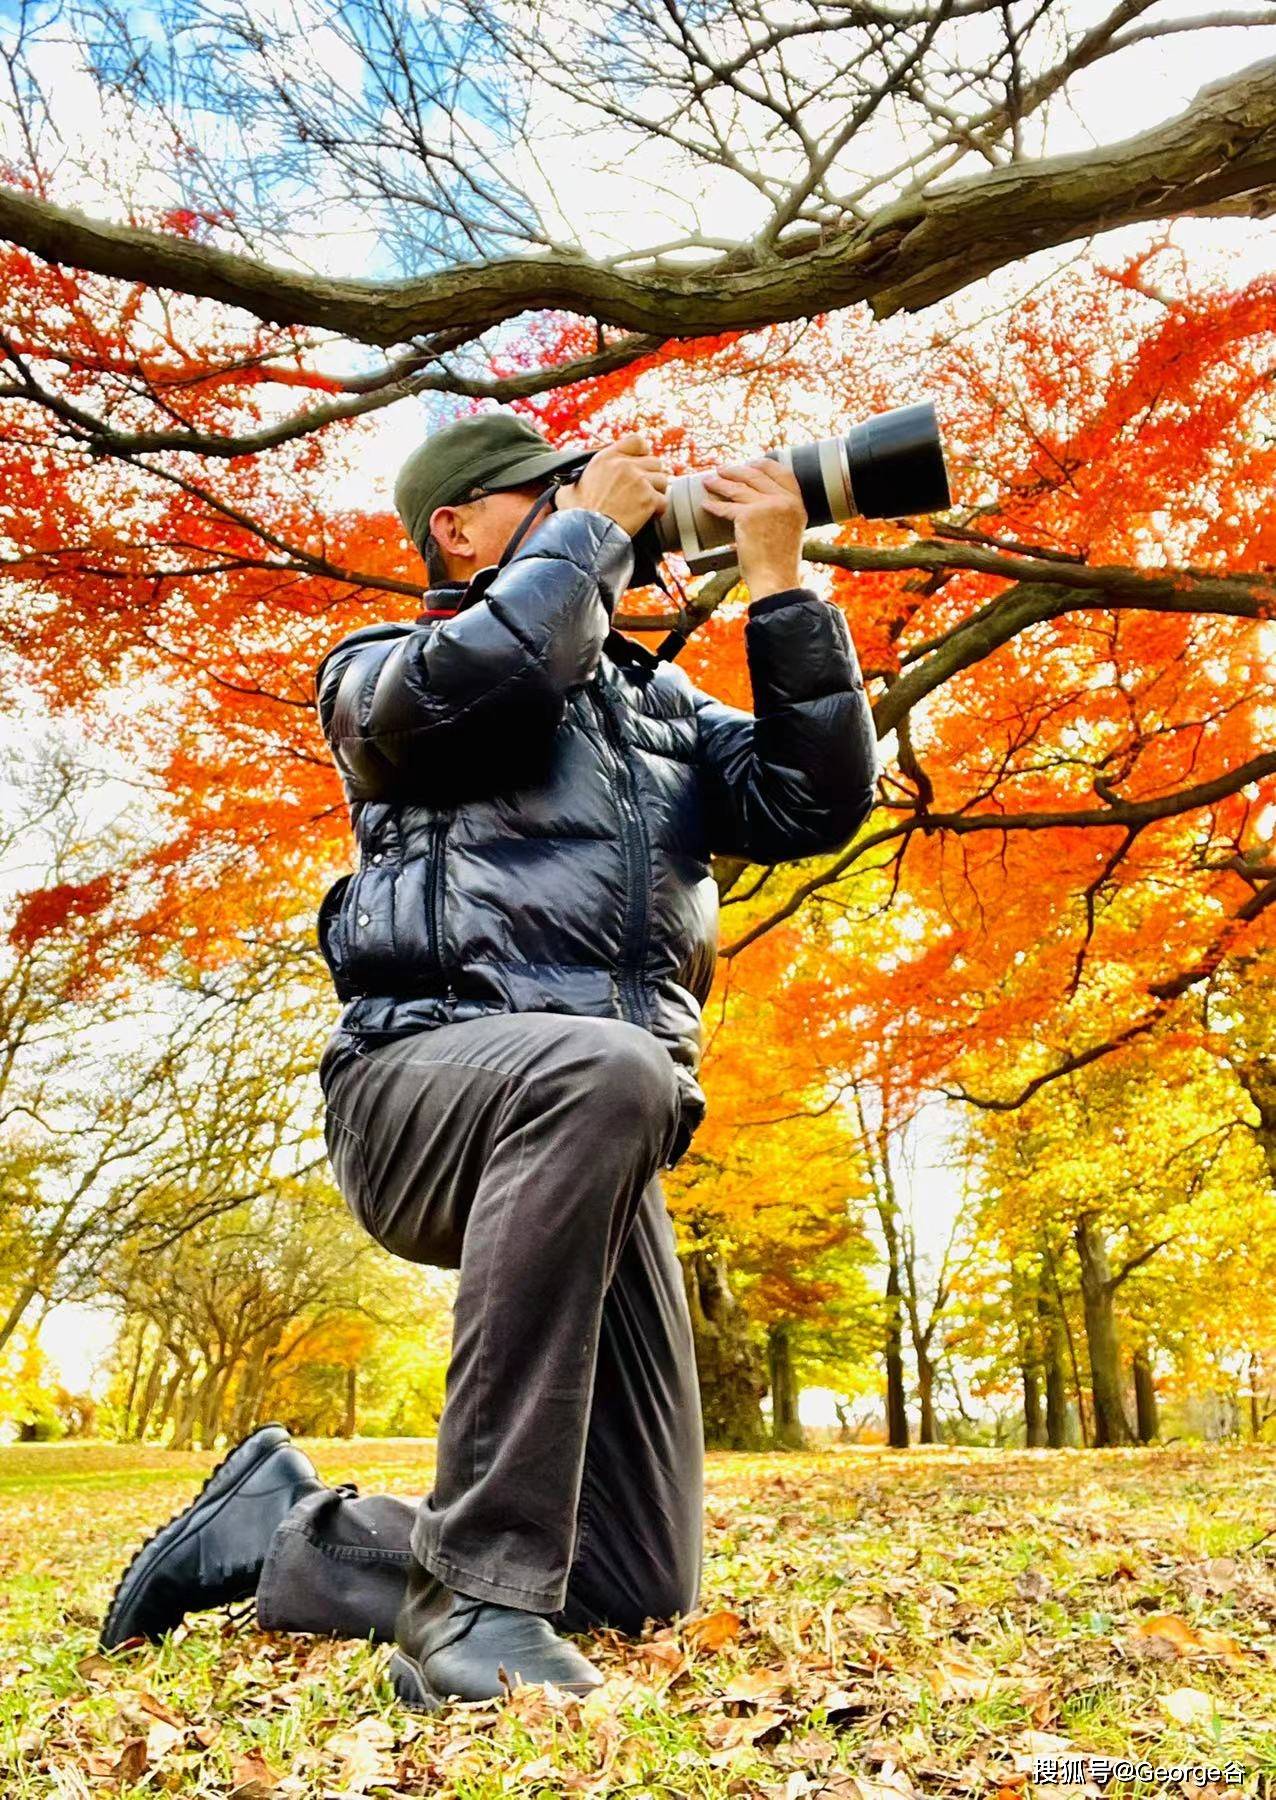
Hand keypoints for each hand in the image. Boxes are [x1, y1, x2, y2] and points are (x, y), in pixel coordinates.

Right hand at [553, 433, 669, 538]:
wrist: (585, 533)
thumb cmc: (575, 515)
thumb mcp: (569, 488)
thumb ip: (578, 479)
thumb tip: (571, 485)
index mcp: (607, 457)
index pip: (637, 441)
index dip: (643, 453)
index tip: (641, 464)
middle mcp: (625, 465)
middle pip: (655, 462)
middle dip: (651, 477)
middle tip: (643, 491)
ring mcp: (639, 481)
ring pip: (662, 481)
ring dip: (656, 493)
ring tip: (644, 505)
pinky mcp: (648, 499)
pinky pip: (664, 502)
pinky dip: (658, 511)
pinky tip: (646, 518)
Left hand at [700, 457, 805, 599]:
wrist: (775, 579)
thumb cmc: (780, 563)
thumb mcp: (790, 531)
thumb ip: (780, 514)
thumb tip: (759, 505)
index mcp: (797, 503)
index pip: (782, 472)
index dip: (763, 464)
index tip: (750, 463)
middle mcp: (784, 501)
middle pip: (756, 476)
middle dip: (736, 470)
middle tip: (722, 469)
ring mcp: (766, 506)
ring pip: (738, 488)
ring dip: (720, 482)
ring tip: (709, 481)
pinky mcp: (748, 516)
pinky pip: (727, 507)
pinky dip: (714, 505)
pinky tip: (706, 504)